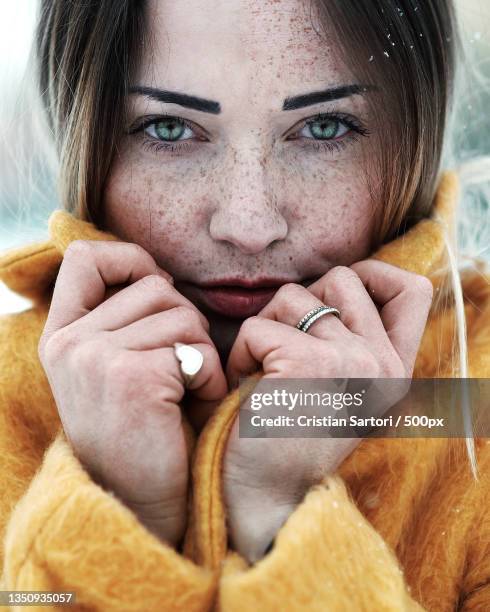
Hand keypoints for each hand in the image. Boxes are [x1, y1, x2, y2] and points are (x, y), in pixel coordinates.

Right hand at [39, 240, 227, 545]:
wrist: (140, 501)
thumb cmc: (141, 429)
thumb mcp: (111, 367)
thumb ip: (121, 319)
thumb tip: (159, 274)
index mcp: (62, 335)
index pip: (86, 258)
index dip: (131, 260)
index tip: (158, 287)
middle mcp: (70, 343)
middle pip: (156, 286)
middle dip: (186, 323)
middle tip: (179, 370)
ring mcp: (95, 358)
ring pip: (183, 315)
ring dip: (201, 353)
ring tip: (185, 392)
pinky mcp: (132, 377)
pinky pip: (198, 350)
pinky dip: (212, 378)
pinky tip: (193, 407)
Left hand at [222, 261, 432, 560]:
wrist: (266, 501)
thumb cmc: (289, 438)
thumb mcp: (339, 388)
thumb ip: (350, 340)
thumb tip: (327, 288)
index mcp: (394, 369)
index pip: (412, 289)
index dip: (373, 276)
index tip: (334, 301)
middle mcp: (382, 363)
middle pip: (342, 278)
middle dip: (301, 304)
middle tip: (282, 349)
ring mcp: (351, 361)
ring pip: (293, 296)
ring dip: (265, 329)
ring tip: (261, 375)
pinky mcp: (306, 364)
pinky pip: (257, 326)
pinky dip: (239, 353)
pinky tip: (245, 389)